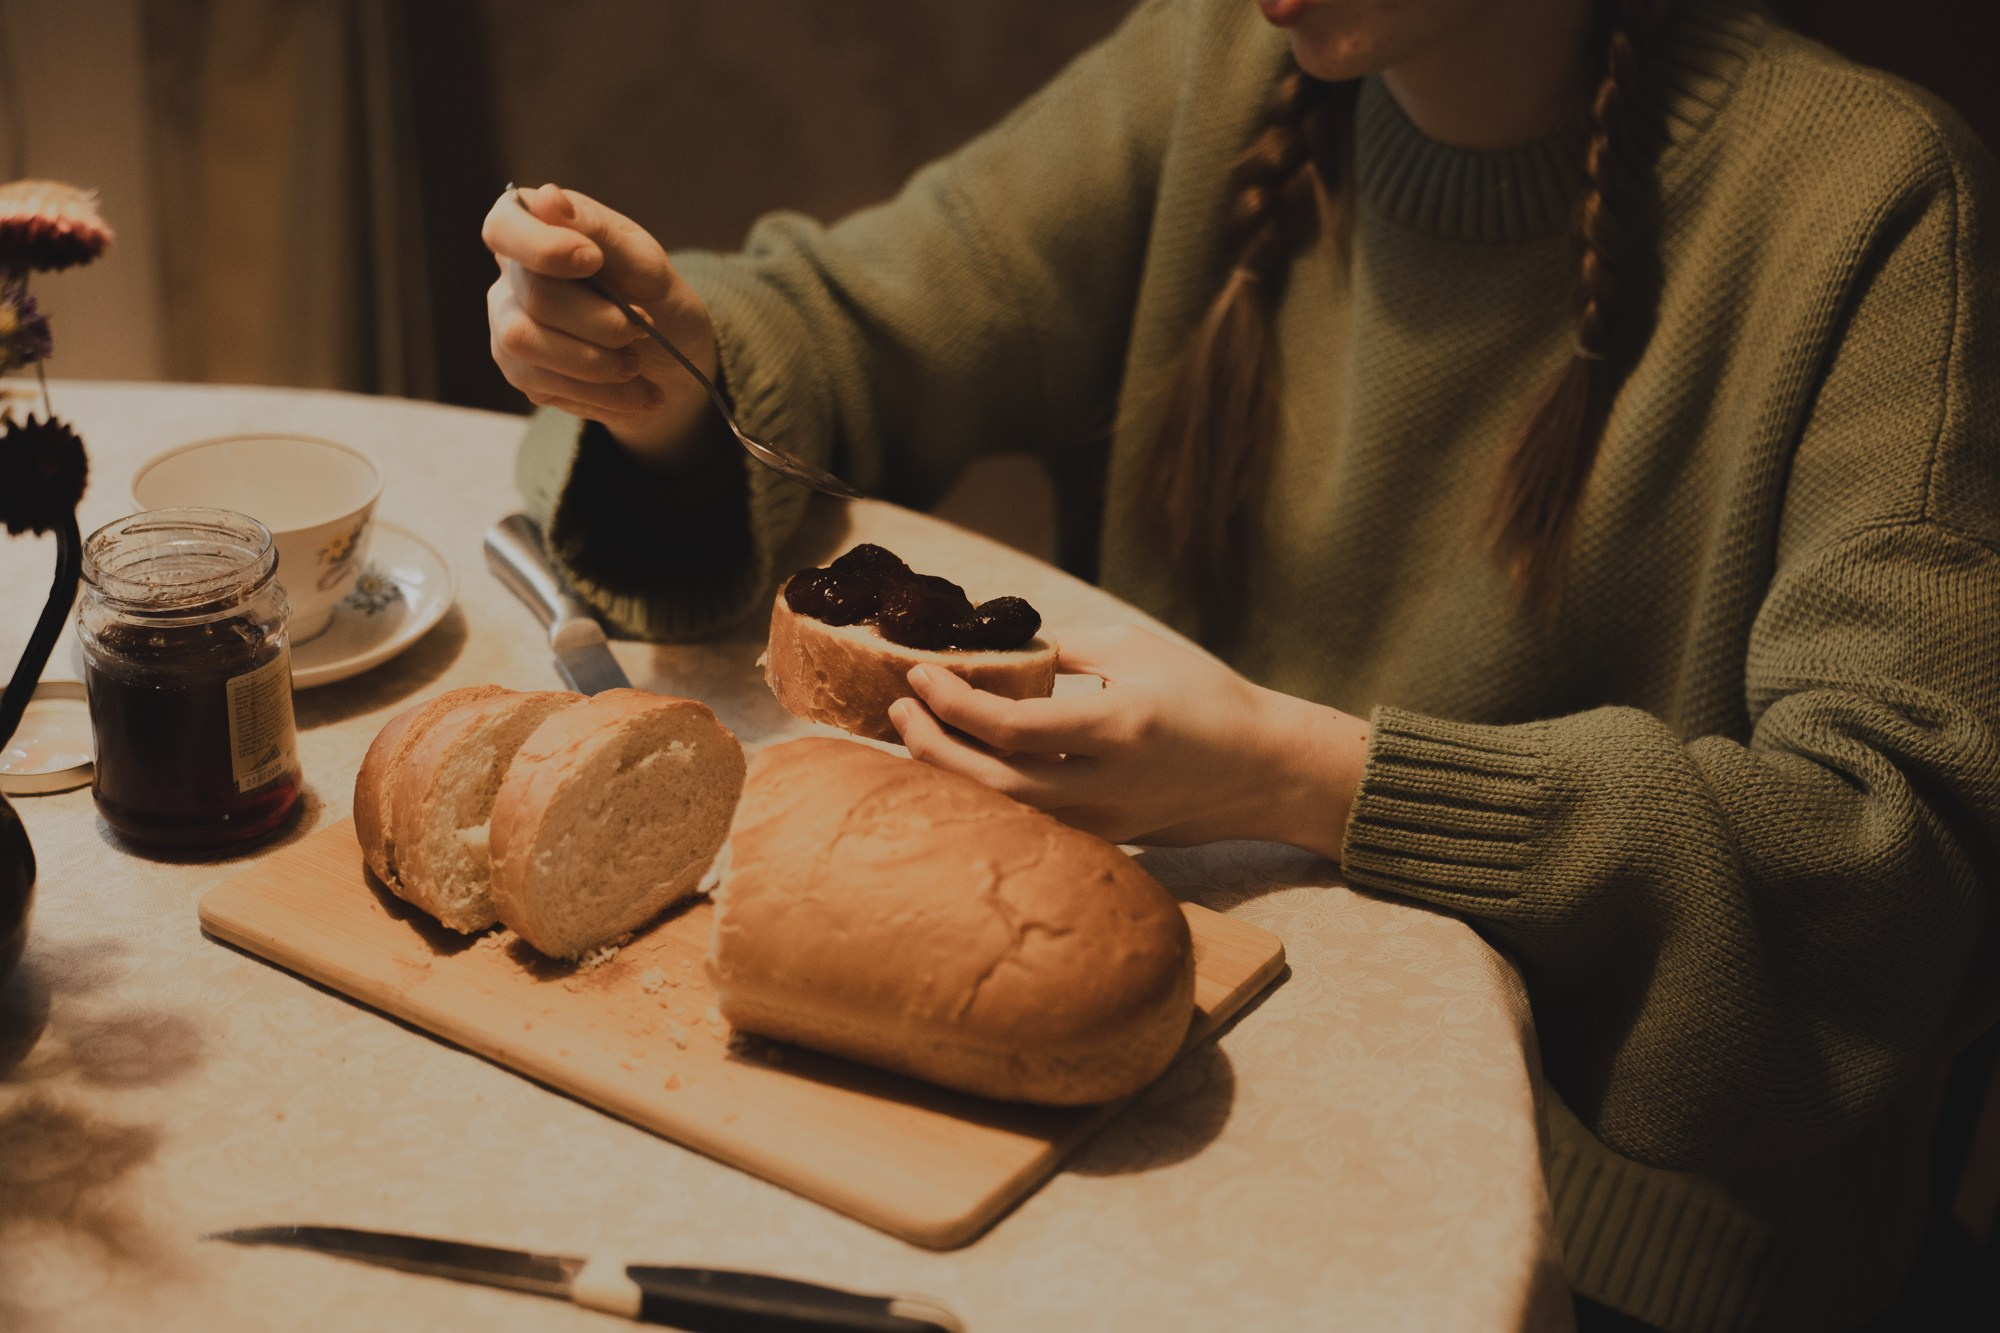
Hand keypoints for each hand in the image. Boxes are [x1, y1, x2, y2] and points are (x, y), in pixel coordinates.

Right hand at [482, 183, 724, 466]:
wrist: (671, 359)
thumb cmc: (653, 295)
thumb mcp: (642, 259)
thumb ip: (596, 229)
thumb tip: (546, 198)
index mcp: (535, 232)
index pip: (504, 228)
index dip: (542, 247)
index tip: (592, 260)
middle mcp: (511, 278)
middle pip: (533, 296)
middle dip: (599, 320)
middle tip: (643, 326)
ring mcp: (509, 326)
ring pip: (526, 344)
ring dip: (596, 361)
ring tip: (637, 364)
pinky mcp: (522, 373)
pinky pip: (544, 385)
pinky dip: (602, 393)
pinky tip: (638, 392)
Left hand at [887, 623, 1369, 856]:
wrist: (1263, 769)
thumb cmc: (1204, 696)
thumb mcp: (1133, 649)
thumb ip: (1059, 649)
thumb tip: (989, 648)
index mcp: (1116, 728)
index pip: (1012, 727)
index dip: (953, 703)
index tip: (920, 673)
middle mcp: (1105, 785)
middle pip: (991, 785)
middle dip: (932, 746)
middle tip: (900, 707)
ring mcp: (1101, 822)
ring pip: (1002, 815)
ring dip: (949, 775)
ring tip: (916, 733)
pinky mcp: (1101, 839)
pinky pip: (1026, 823)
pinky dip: (983, 795)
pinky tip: (958, 764)